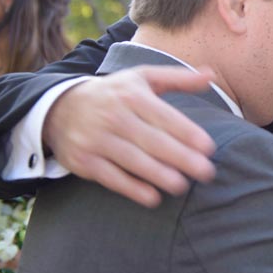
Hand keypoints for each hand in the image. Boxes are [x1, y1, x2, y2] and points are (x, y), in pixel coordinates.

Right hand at [42, 66, 217, 207]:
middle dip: (181, 158)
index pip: (164, 116)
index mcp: (132, 94)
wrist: (59, 107)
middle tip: (206, 172)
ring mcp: (96, 140)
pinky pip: (111, 177)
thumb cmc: (115, 93)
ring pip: (133, 161)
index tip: (209, 148)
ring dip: (159, 175)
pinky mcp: (83, 161)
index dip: (187, 133)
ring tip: (183, 186)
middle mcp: (114, 116)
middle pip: (152, 141)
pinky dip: (132, 189)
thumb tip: (212, 75)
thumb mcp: (143, 78)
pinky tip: (153, 197)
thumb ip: (178, 78)